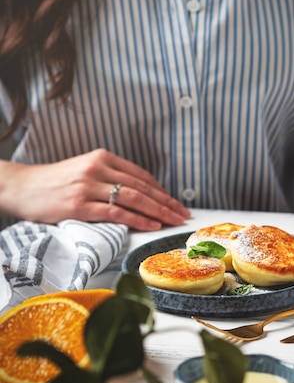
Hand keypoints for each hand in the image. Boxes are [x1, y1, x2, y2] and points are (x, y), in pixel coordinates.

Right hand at [0, 149, 190, 230]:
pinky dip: (137, 219)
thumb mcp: (85, 170)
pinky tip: (151, 224)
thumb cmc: (55, 182)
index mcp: (102, 157)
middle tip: (182, 214)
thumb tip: (140, 193)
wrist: (22, 187)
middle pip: (141, 187)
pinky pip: (115, 213)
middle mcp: (97, 168)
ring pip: (133, 199)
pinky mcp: (79, 205)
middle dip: (166, 202)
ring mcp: (88, 187)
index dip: (162, 190)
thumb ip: (110, 176)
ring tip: (173, 221)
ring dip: (158, 211)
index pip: (140, 175)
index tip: (176, 202)